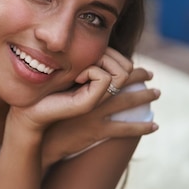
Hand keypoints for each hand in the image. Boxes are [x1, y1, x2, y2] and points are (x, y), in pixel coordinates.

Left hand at [7, 47, 133, 132]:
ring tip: (79, 71)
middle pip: (127, 66)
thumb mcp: (71, 64)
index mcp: (101, 82)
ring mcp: (98, 98)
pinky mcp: (88, 103)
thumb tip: (102, 37)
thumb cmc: (45, 83)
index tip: (86, 56)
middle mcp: (103, 92)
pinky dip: (90, 71)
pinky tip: (75, 77)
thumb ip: (88, 56)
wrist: (28, 107)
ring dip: (100, 62)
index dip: (111, 53)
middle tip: (83, 62)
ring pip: (122, 71)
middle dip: (108, 55)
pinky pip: (104, 78)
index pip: (125, 62)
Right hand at [40, 67, 158, 167]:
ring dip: (145, 95)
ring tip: (156, 93)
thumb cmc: (38, 100)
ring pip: (128, 100)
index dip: (117, 60)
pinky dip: (142, 127)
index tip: (118, 64)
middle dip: (139, 74)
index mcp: (81, 77)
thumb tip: (80, 58)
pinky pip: (125, 129)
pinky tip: (154, 126)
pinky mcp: (97, 130)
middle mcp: (91, 93)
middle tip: (149, 73)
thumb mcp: (52, 77)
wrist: (33, 123)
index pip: (108, 62)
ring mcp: (96, 112)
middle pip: (123, 77)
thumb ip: (66, 66)